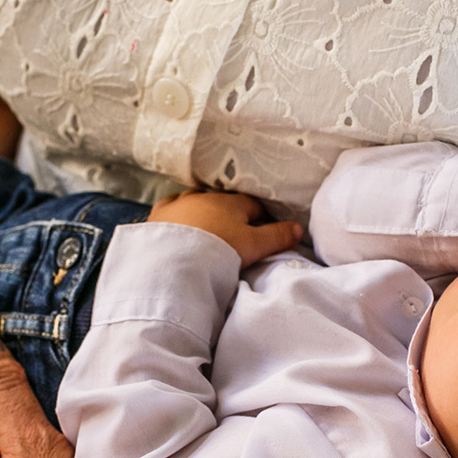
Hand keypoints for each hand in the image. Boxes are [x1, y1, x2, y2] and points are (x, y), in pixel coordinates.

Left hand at [148, 189, 302, 266]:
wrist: (174, 261)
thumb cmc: (219, 250)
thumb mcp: (254, 246)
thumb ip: (277, 236)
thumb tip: (299, 228)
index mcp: (231, 202)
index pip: (251, 204)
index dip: (259, 216)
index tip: (262, 228)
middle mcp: (205, 196)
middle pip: (222, 201)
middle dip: (229, 212)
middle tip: (233, 230)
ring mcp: (179, 203)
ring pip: (195, 200)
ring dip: (202, 210)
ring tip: (205, 225)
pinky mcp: (159, 215)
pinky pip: (170, 206)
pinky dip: (176, 212)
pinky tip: (176, 218)